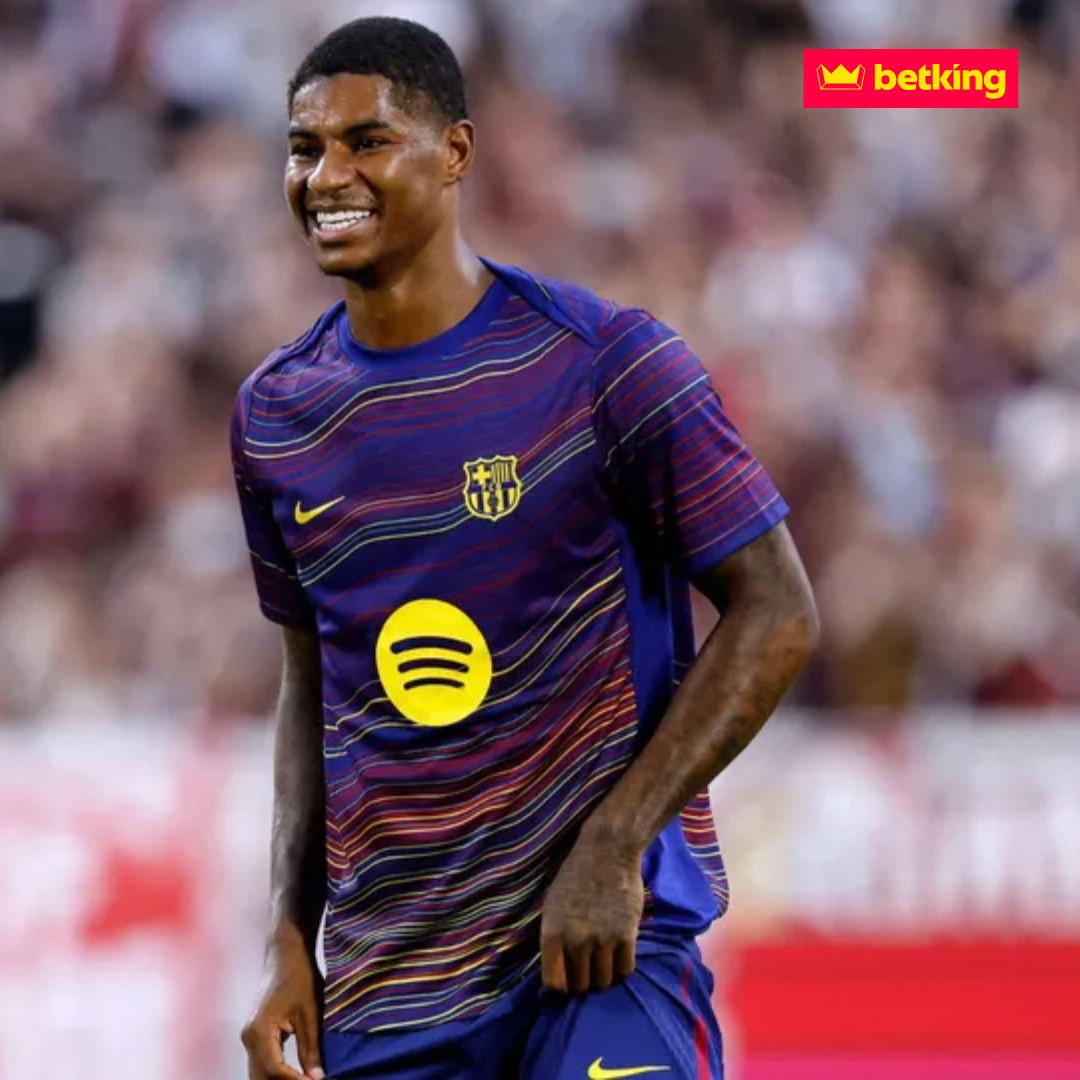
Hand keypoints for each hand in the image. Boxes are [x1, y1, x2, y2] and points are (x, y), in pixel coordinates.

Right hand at [241, 933, 325, 1079]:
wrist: (286, 952)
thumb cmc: (299, 976)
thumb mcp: (310, 1012)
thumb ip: (311, 1048)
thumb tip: (316, 1078)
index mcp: (260, 1031)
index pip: (275, 1071)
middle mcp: (249, 1037)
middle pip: (263, 1076)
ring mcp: (250, 1036)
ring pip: (260, 1072)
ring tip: (305, 1079)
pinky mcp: (256, 1034)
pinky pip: (263, 1062)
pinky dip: (277, 1073)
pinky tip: (296, 1075)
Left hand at [539, 826, 644, 993]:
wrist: (608, 851)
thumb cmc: (576, 876)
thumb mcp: (552, 905)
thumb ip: (554, 938)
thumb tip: (557, 972)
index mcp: (552, 933)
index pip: (554, 983)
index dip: (561, 986)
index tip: (567, 981)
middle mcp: (576, 940)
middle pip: (581, 985)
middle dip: (584, 980)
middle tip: (588, 967)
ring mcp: (603, 939)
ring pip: (604, 981)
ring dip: (603, 975)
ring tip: (603, 959)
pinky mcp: (627, 935)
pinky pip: (625, 970)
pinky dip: (622, 967)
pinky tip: (618, 953)